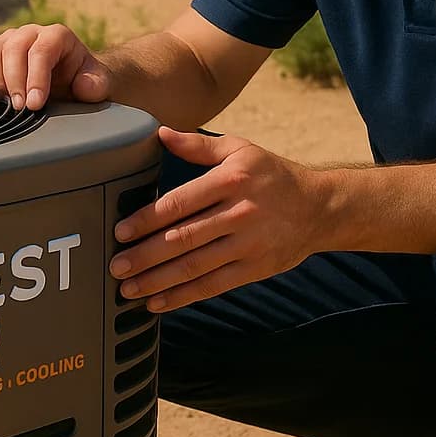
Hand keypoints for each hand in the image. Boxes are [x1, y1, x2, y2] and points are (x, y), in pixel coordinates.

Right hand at [0, 23, 110, 110]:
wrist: (69, 79)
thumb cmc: (82, 80)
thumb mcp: (98, 83)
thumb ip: (96, 83)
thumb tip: (83, 86)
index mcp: (57, 36)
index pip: (41, 51)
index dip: (36, 78)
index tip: (35, 104)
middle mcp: (30, 33)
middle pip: (13, 48)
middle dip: (14, 81)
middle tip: (19, 108)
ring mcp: (9, 42)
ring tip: (5, 105)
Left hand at [110, 127, 329, 312]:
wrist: (320, 207)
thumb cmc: (272, 175)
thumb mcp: (240, 149)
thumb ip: (198, 145)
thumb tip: (161, 133)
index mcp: (231, 180)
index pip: (180, 203)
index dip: (147, 219)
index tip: (120, 231)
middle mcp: (239, 213)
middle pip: (183, 238)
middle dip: (145, 256)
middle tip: (115, 267)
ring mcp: (248, 244)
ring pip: (195, 266)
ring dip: (157, 280)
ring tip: (127, 289)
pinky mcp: (255, 269)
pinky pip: (213, 286)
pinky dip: (183, 296)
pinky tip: (158, 303)